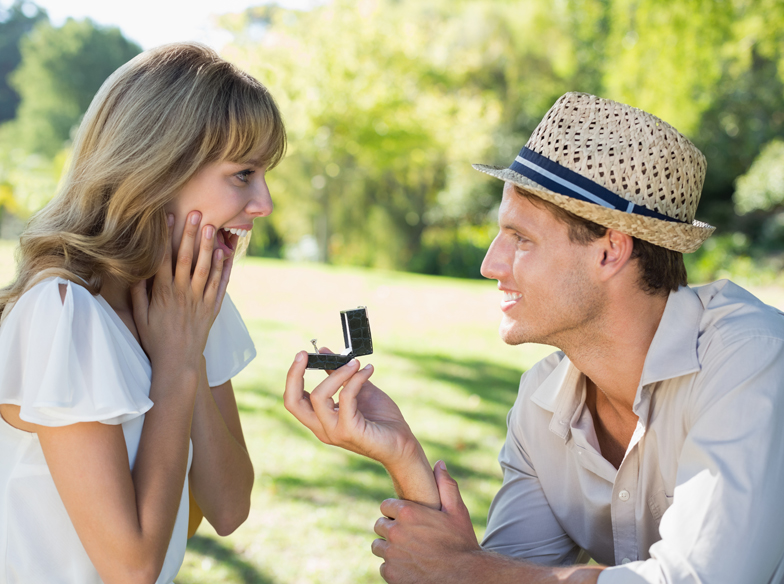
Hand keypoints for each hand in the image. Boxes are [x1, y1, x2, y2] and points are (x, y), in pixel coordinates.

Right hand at [131, 211, 228, 371]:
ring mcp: (200, 300)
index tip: (167, 218)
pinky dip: (222, 268)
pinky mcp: (212, 308)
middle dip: (191, 234)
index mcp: (163, 294)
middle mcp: (183, 294)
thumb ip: (138, 293)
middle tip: (196, 213)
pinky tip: (224, 253)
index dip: (165, 237)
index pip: (163, 259)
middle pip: (187, 259)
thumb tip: (134, 269)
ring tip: (212, 227)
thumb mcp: (140, 317)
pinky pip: (220, 285)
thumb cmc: (155, 339)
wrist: (177, 362)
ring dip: (208, 246)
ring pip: (206, 269)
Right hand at [284, 349, 418, 467]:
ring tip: (355, 363)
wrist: (402, 443)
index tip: (302, 355)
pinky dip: (356, 379)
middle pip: (293, 402)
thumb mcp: (357, 390)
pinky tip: (368, 371)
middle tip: (306, 355)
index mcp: (321, 420)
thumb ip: (340, 374)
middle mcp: (322, 428)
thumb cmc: (381, 418)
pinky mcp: (350, 431)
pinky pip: (345, 397)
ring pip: (318, 396)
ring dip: (337, 373)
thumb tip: (323, 351)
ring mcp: (334, 432)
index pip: (294, 400)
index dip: (292, 377)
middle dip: (295, 375)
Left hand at [371, 461, 481, 583]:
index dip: (395, 512)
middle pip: (379, 526)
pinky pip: (383, 567)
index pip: (385, 506)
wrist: (465, 577)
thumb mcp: (457, 511)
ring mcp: (391, 554)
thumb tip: (439, 463)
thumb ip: (445, 485)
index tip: (406, 519)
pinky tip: (410, 566)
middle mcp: (396, 532)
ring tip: (408, 552)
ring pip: (378, 547)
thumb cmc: (462, 543)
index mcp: (408, 513)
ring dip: (389, 548)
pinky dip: (394, 568)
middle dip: (391, 529)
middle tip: (408, 536)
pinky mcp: (391, 574)